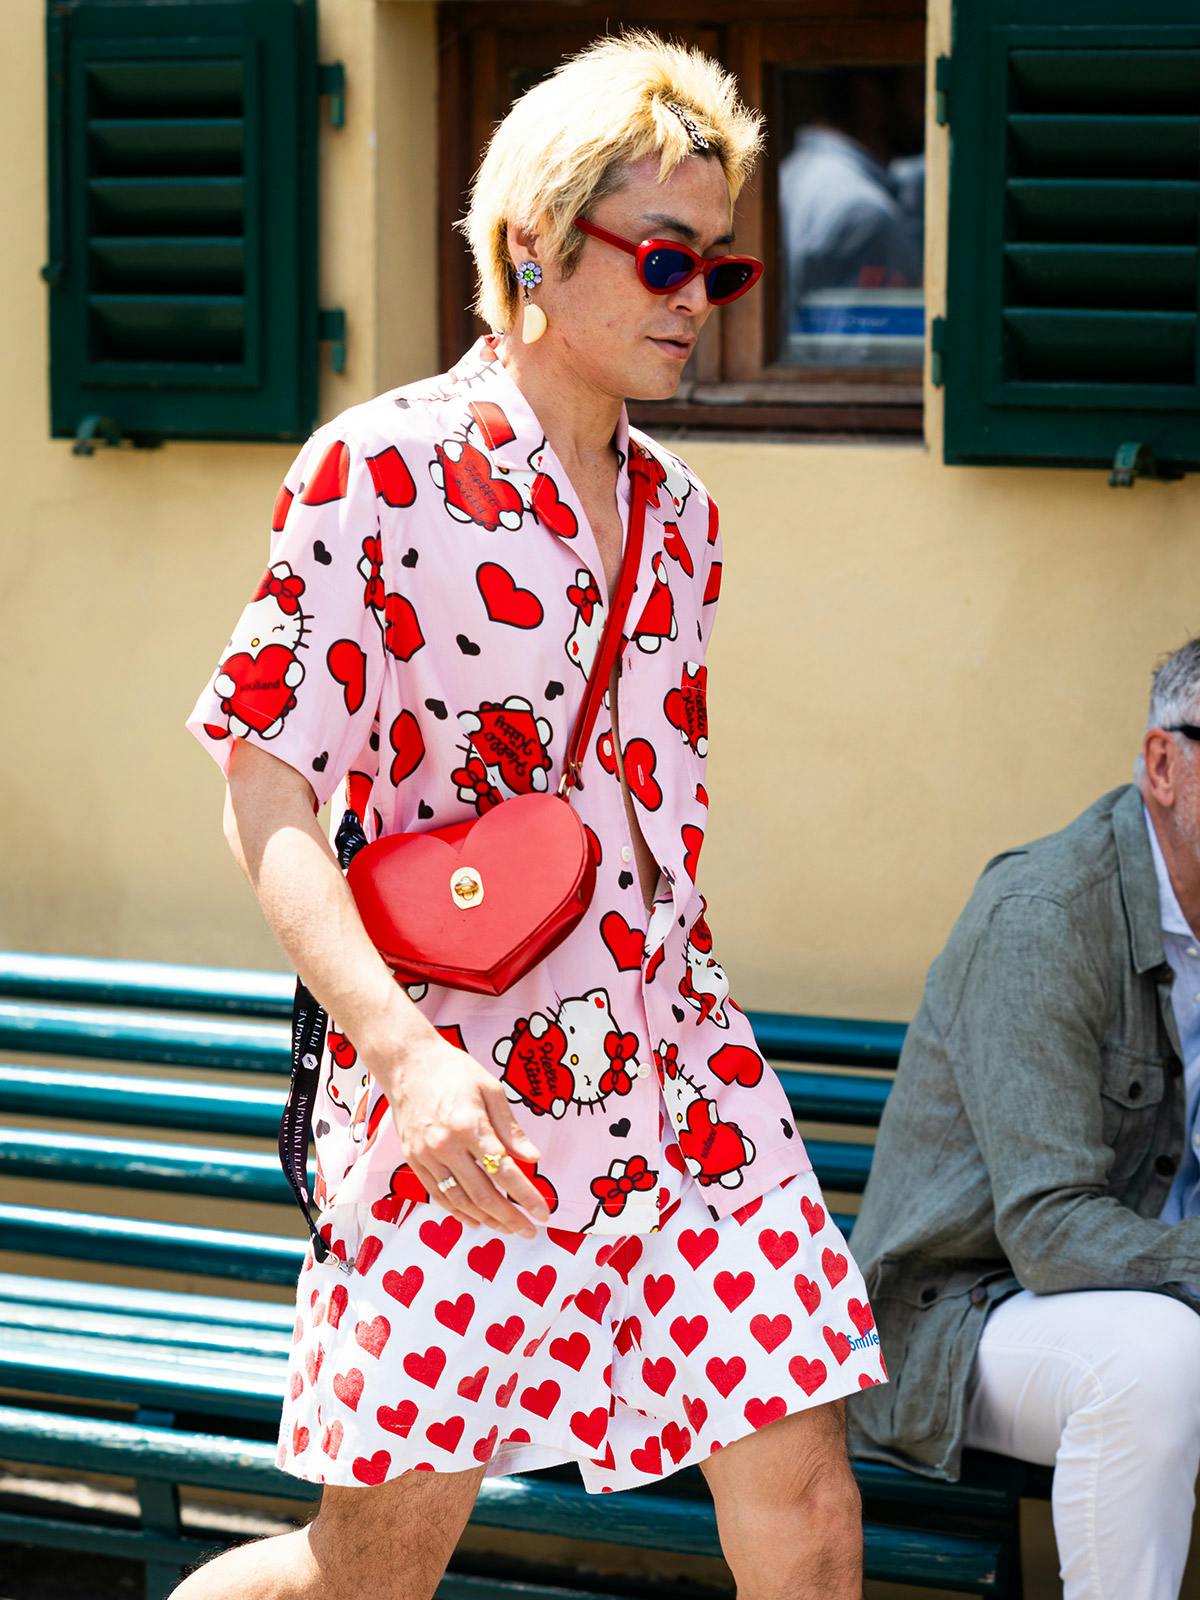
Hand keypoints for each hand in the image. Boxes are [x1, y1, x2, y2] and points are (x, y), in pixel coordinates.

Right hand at [371, 1031, 550, 1236]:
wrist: (408, 1063)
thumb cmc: (453, 1071)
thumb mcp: (491, 1089)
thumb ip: (511, 1128)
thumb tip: (534, 1159)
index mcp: (470, 1126)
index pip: (505, 1171)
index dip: (527, 1196)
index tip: (543, 1212)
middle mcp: (446, 1146)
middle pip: (483, 1194)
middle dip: (510, 1217)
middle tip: (529, 1230)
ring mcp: (426, 1156)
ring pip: (460, 1201)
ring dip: (487, 1220)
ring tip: (508, 1229)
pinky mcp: (413, 1161)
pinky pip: (438, 1195)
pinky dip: (458, 1212)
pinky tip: (475, 1220)